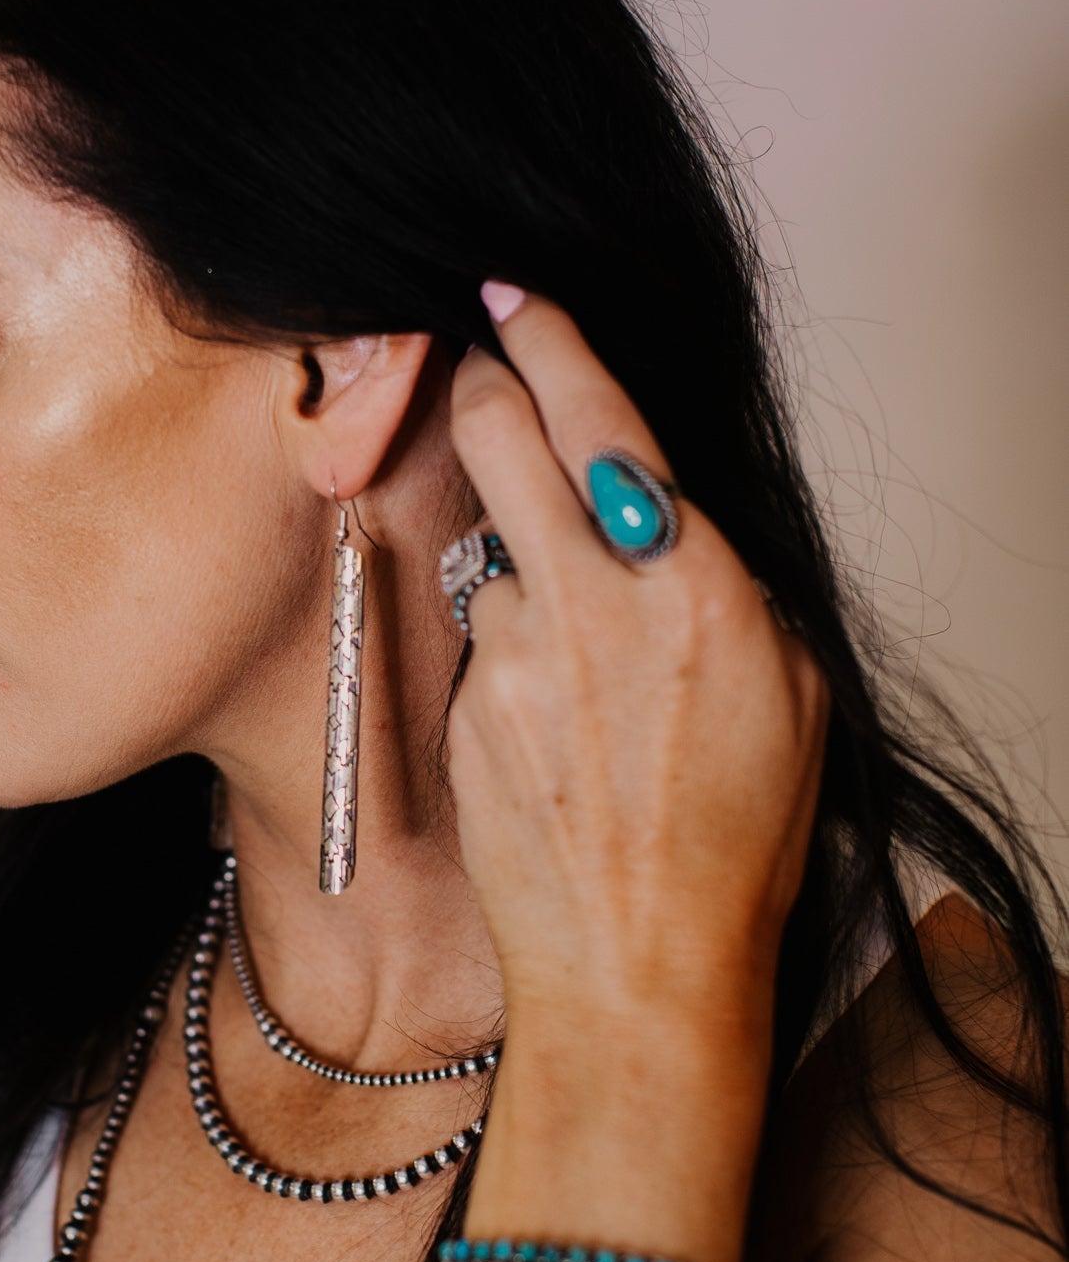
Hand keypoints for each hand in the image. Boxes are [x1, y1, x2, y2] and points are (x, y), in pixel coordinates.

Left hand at [446, 287, 830, 1122]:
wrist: (640, 964)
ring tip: (578, 671)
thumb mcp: (793, 692)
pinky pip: (482, 644)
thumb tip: (670, 526)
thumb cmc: (734, 843)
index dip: (544, 339)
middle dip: (481, 392)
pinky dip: (511, 656)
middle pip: (496, 434)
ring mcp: (516, 654)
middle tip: (482, 383)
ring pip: (491, 553)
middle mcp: (595, 601)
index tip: (511, 297)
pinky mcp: (467, 707)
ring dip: (519, 571)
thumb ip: (728, 585)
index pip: (599, 416)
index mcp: (695, 583)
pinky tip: (551, 729)